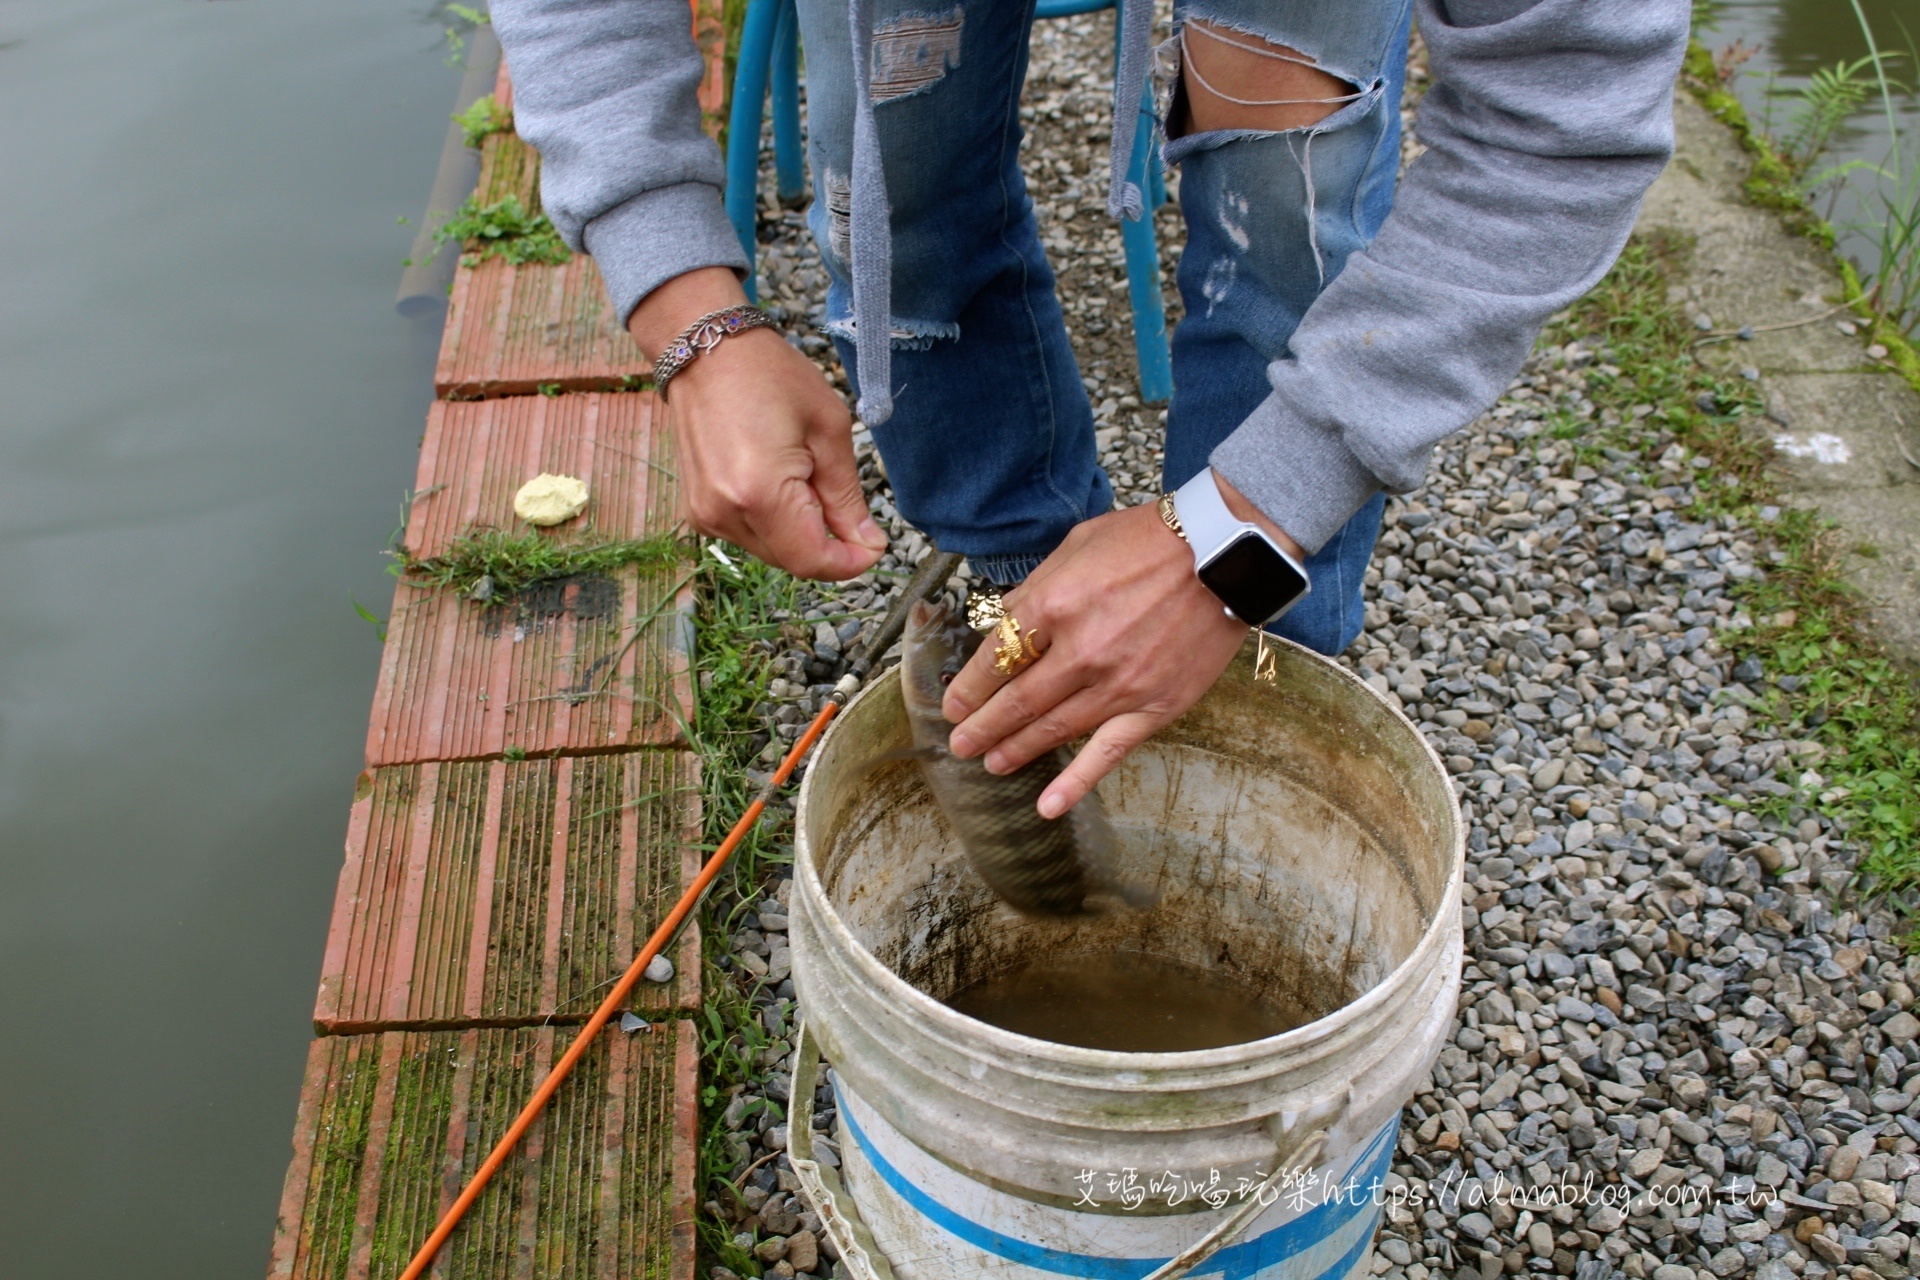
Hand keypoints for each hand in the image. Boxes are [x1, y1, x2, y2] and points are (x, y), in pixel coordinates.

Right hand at [632, 268, 886, 580]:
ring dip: (800, 529)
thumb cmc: (770, 375)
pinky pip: (749, 534)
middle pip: (793, 559)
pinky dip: (774, 520)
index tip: (874, 544)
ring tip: (803, 474)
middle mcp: (724, 513)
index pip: (812, 560)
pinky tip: (778, 479)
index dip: (850, 562)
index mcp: (759, 492)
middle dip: (828, 541)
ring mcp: (705, 514)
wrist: (706, 350)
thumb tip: (866, 542)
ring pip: (773, 550)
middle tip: (842, 496)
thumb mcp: (829, 429)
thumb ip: (847, 497)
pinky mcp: (697, 510)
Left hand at [941, 473, 1305, 817]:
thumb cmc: (1148, 541)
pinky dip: (1075, 784)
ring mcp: (1118, 686)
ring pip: (1052, 730)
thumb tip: (1005, 621)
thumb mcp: (1077, 544)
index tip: (954, 704)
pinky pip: (1107, 753)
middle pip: (1016, 701)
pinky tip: (1047, 806)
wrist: (1224, 553)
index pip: (995, 658)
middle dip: (981, 727)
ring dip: (1015, 750)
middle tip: (960, 744)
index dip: (970, 687)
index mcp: (1055, 605)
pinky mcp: (1154, 707)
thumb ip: (1037, 588)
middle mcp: (1080, 652)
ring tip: (991, 763)